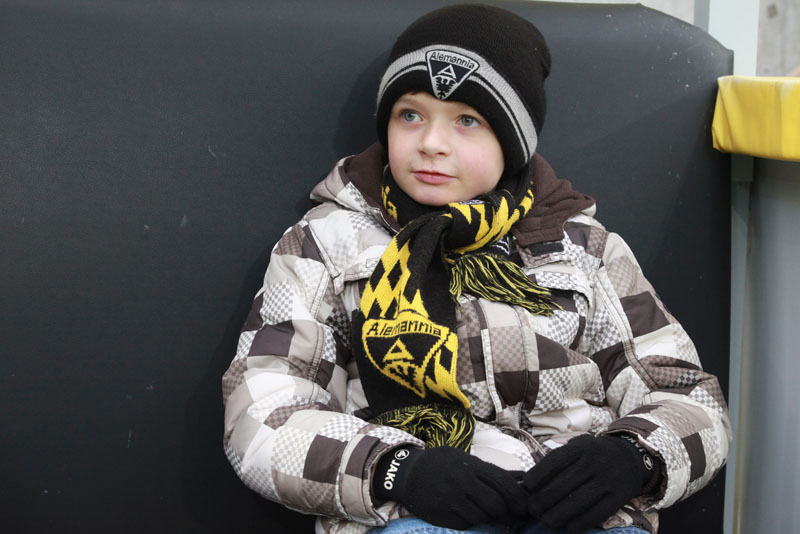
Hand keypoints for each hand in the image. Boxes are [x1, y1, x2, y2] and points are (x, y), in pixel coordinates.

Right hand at [373, 446, 526, 529]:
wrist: (407, 472)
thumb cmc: (441, 464)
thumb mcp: (465, 460)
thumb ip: (491, 471)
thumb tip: (523, 478)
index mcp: (470, 465)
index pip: (503, 482)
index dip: (517, 497)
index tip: (523, 506)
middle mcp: (461, 482)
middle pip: (495, 504)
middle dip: (505, 512)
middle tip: (506, 514)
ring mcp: (450, 500)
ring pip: (482, 517)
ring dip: (487, 518)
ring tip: (484, 512)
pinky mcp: (441, 515)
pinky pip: (466, 525)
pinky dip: (471, 522)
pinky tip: (467, 514)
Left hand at [522, 434, 656, 530]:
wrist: (630, 457)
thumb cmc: (593, 454)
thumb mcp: (578, 446)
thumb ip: (558, 459)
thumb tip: (531, 480)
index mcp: (581, 448)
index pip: (554, 461)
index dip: (538, 475)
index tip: (527, 486)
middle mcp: (594, 462)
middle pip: (563, 485)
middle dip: (543, 500)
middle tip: (533, 510)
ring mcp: (607, 480)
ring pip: (578, 501)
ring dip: (558, 515)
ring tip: (546, 521)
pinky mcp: (618, 497)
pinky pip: (597, 513)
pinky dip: (581, 522)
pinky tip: (569, 527)